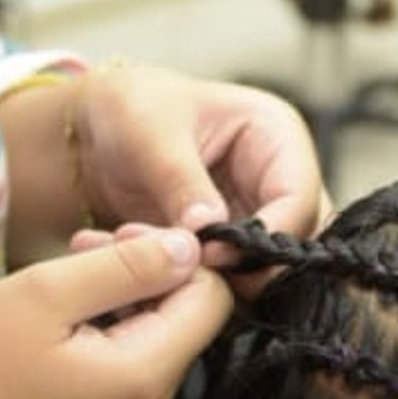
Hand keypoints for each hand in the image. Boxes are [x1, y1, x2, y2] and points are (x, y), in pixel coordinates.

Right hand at [0, 228, 233, 398]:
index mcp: (143, 380)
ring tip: (58, 279)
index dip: (177, 254)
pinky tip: (51, 321)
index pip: (211, 301)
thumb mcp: (45, 293)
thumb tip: (191, 246)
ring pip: (150, 347)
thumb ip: (127, 266)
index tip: (116, 233)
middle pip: (184, 325)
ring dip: (118, 302)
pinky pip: (120, 376)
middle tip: (79, 246)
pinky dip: (99, 336)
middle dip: (144, 274)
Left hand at [74, 65, 327, 261]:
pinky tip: (167, 285)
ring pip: (270, 266)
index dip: (269, 233)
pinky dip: (206, 286)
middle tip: (200, 281)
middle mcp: (279, 179)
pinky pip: (235, 277)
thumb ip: (181, 181)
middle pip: (297, 239)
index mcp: (276, 135)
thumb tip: (208, 230)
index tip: (216, 256)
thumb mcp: (151, 136)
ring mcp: (259, 215)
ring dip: (226, 280)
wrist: (99, 135)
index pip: (298, 195)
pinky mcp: (234, 246)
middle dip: (252, 266)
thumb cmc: (131, 112)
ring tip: (172, 280)